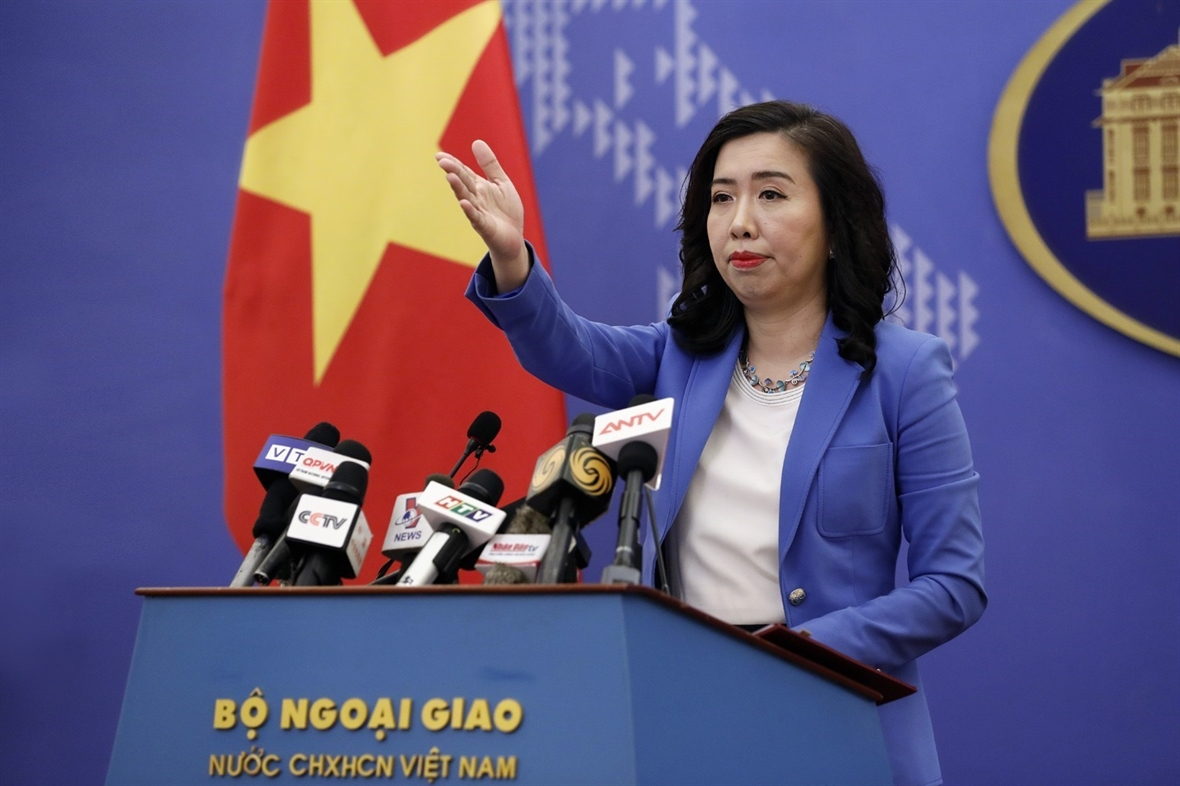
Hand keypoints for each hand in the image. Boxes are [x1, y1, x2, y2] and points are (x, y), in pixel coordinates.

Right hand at [436, 140, 528, 291]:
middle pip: (463, 183)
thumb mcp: (501, 182)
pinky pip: (477, 218)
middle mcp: (475, 199)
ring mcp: (479, 213)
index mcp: (478, 187)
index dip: (453, 163)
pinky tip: (464, 204)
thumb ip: (490, 164)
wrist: (514, 238)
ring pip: (466, 199)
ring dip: (458, 188)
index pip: (463, 172)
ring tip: (450, 177)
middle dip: (453, 172)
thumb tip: (476, 141)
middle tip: (442, 161)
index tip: (439, 156)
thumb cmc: (506, 210)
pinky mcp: (486, 227)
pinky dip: (470, 211)